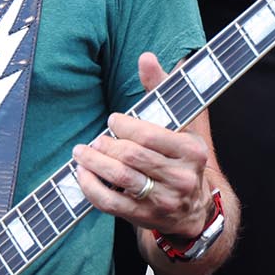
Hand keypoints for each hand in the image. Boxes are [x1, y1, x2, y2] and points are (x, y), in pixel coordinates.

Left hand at [71, 53, 213, 237]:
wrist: (192, 211)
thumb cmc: (179, 158)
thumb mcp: (180, 125)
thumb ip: (161, 91)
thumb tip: (146, 58)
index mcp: (192, 151)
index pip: (151, 135)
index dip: (125, 126)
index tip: (113, 121)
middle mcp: (181, 178)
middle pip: (132, 157)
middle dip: (107, 145)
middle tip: (96, 140)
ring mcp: (163, 200)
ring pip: (120, 179)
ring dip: (94, 163)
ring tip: (82, 153)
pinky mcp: (144, 217)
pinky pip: (110, 202)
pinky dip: (91, 187)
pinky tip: (82, 174)